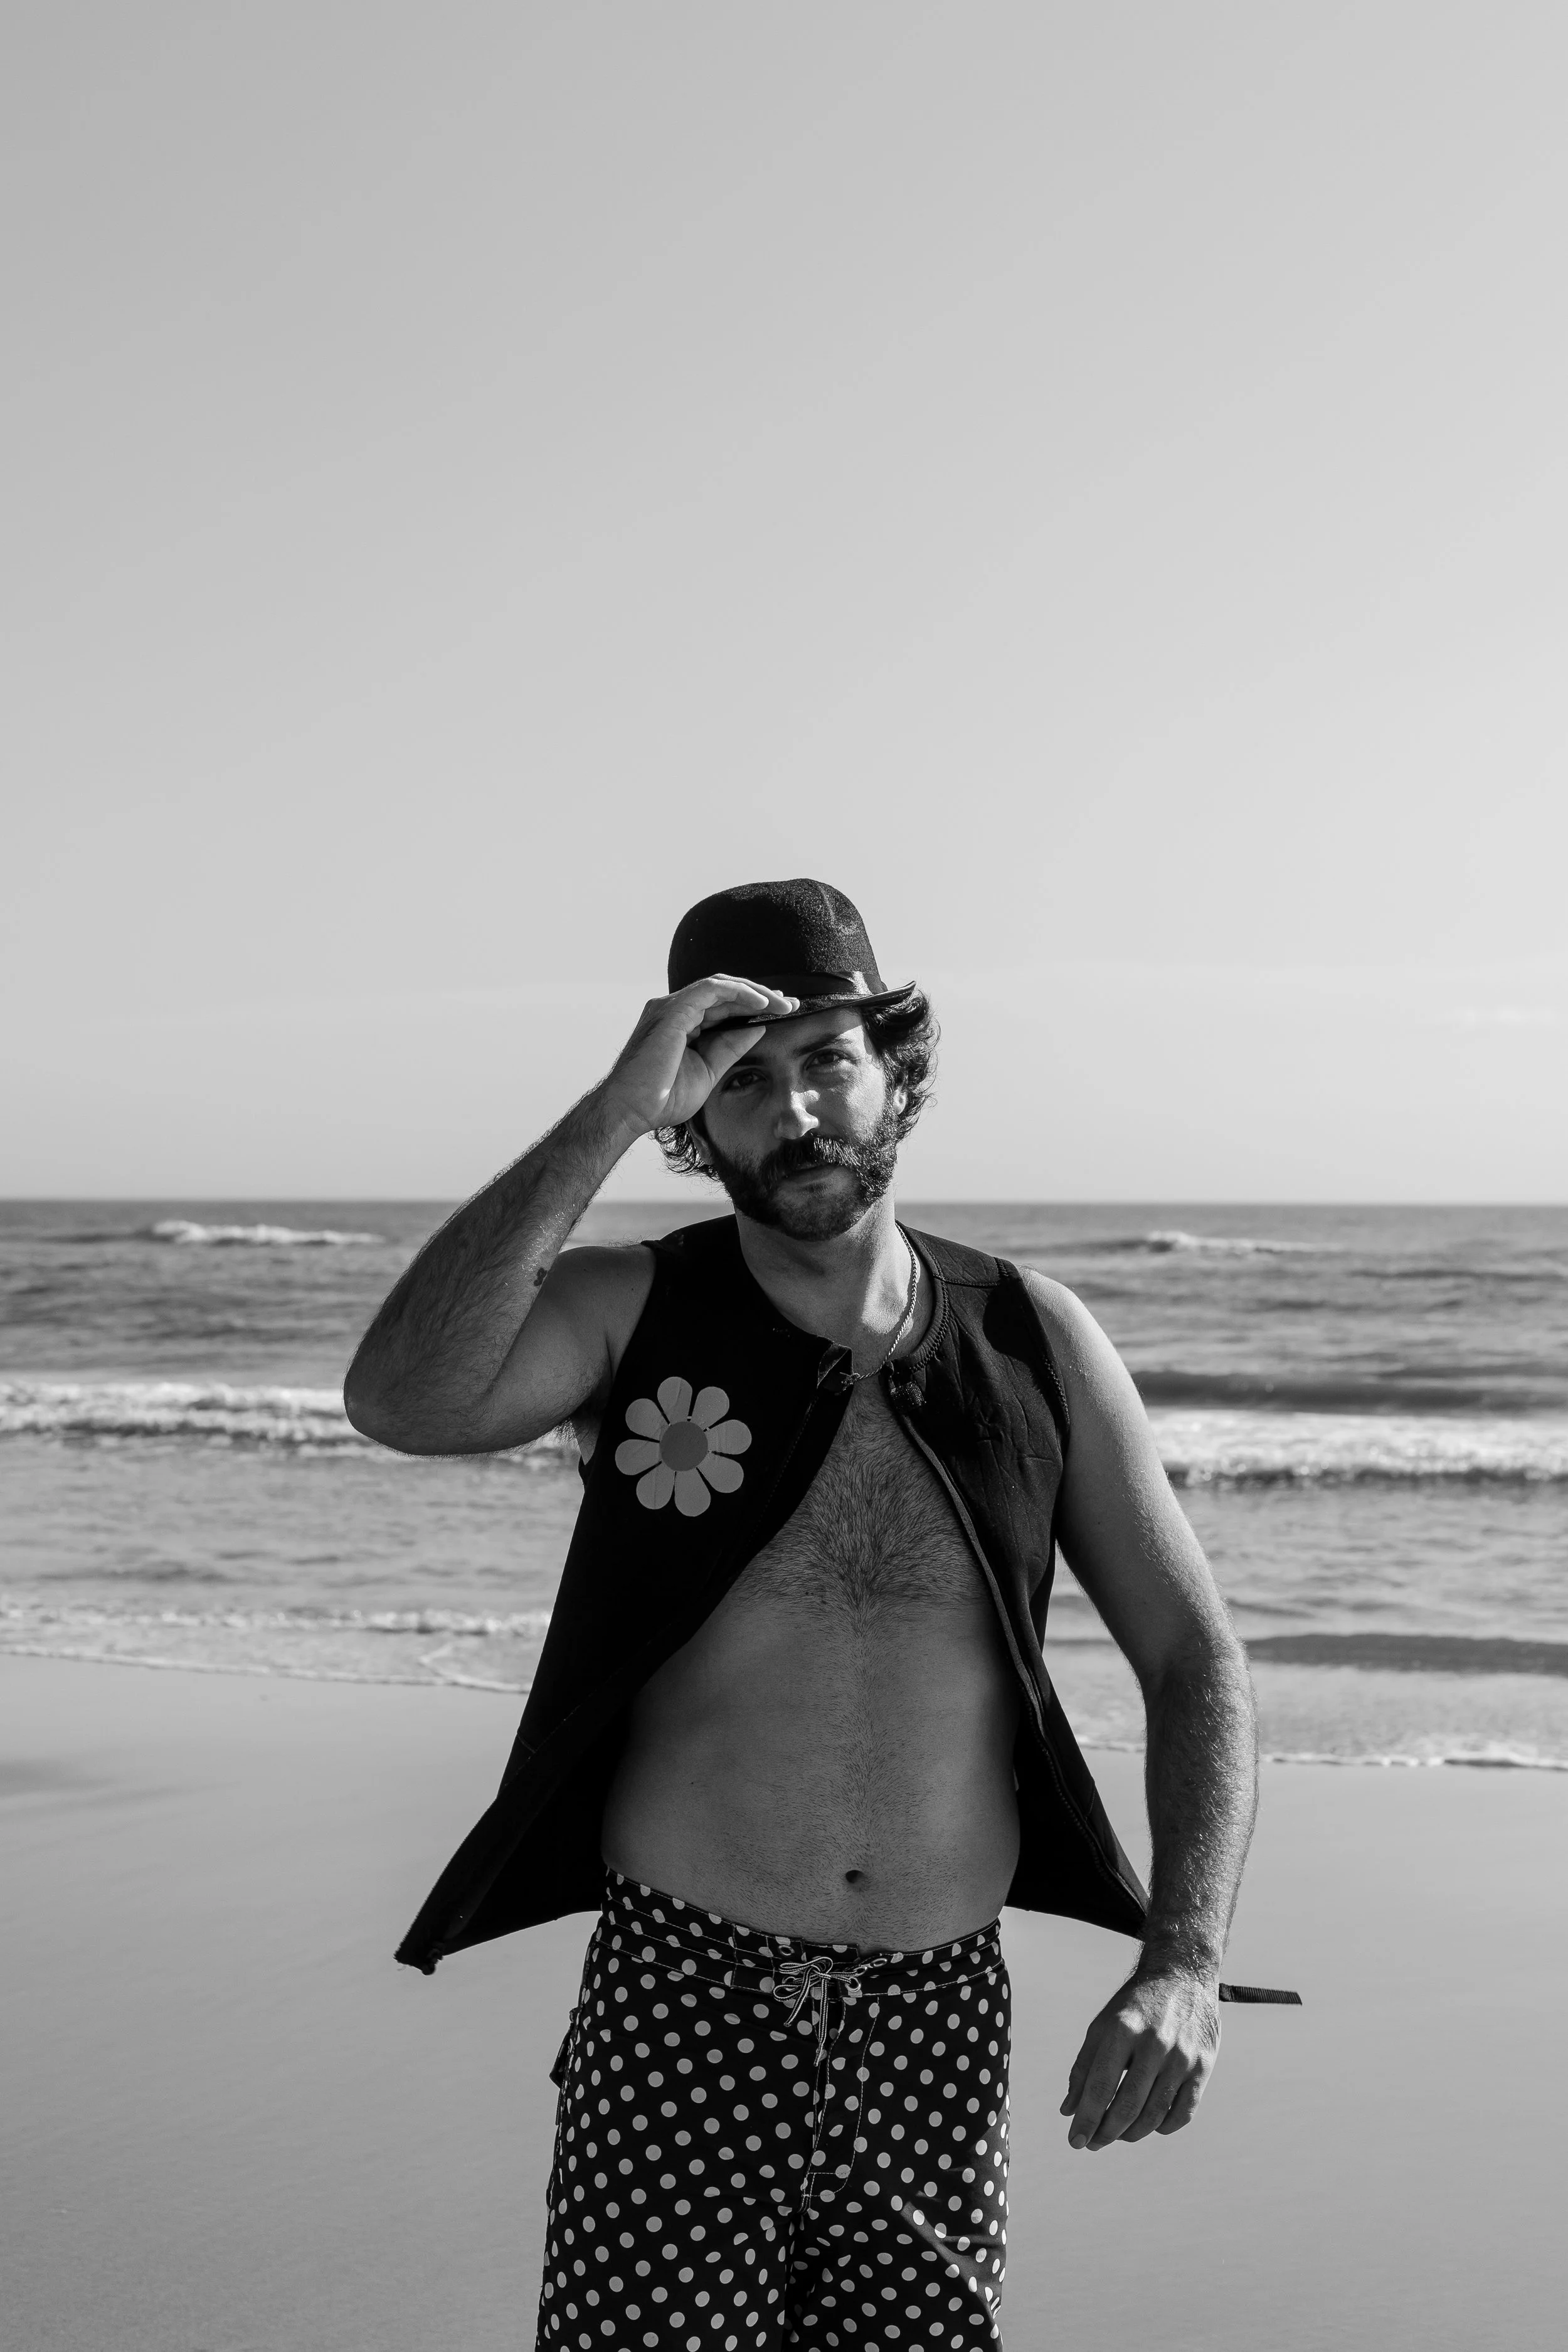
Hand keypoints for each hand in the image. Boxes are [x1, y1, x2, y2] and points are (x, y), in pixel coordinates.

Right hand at [600, 975, 798, 1136]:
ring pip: (721, 986)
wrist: (633, 1111)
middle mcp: (676, 1010)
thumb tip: (757, 1029)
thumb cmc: (661, 1098)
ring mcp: (672, 1008)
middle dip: (760, 996)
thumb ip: (730, 1047)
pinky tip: (761, 1003)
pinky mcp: (673, 1010)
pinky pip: (711, 989)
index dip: (753, 1006)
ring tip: (781, 1003)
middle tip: (790, 1003)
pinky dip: (739, 992)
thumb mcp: (709, 1070)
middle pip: (725, 992)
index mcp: (682, 1024)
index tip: (781, 1012)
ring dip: (755, 992)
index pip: (723, 1006)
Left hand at [1060, 1964, 1220, 2149]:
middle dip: (1106, 2133)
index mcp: (1123, 2029)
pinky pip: (1183, 2113)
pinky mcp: (1203, 2067)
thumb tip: (1069, 2111)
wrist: (1183, 1976)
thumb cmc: (1134, 2006)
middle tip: (1094, 2143)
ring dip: (1132, 2134)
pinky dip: (1163, 2127)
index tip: (1075, 2141)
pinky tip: (1149, 2125)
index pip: (1100, 2087)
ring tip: (1118, 2135)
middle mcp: (1154, 2044)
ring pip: (1154, 2115)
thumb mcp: (1103, 2026)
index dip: (1086, 2119)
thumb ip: (1084, 2067)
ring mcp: (1182, 2057)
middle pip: (1127, 2106)